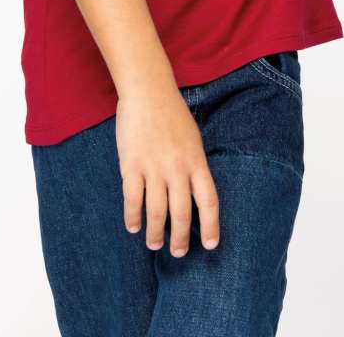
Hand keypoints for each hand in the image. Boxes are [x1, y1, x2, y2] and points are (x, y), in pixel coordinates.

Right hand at [117, 82, 219, 256]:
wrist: (149, 90)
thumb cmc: (172, 113)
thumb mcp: (192, 139)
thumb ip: (192, 165)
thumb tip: (192, 194)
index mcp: (196, 161)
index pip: (209, 201)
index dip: (211, 225)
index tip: (211, 245)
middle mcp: (178, 168)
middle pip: (182, 213)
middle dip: (180, 238)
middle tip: (177, 252)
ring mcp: (154, 167)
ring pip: (156, 211)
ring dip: (155, 232)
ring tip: (155, 243)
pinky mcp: (132, 165)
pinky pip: (132, 199)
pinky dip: (132, 217)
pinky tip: (133, 226)